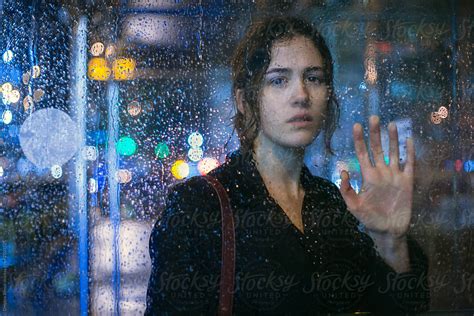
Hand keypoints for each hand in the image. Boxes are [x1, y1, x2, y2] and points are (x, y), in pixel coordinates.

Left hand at [339, 115, 414, 239]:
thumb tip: (343, 171)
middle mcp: (381, 172)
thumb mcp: (354, 206)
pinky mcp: (407, 182)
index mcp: (368, 176)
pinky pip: (409, 164)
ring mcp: (394, 176)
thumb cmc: (369, 219)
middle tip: (373, 117)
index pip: (362, 153)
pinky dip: (409, 152)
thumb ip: (347, 190)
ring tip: (391, 124)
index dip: (359, 140)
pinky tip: (409, 140)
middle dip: (375, 133)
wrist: (388, 231)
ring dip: (392, 139)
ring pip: (393, 153)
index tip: (356, 125)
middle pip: (378, 148)